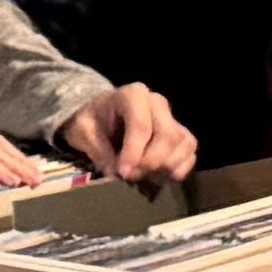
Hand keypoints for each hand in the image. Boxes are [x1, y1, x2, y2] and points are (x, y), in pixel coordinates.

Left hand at [57, 81, 200, 187]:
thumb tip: (116, 173)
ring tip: (140, 176)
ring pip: (183, 146)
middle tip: (130, 176)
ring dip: (164, 168)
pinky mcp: (181, 137)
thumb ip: (98, 151)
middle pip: (168, 135)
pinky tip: (156, 176)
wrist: (100, 118)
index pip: (141, 125)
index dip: (134, 152)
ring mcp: (173, 119)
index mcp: (133, 95)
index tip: (122, 172)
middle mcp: (158, 103)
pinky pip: (189, 156)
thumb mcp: (82, 132)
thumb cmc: (91, 121)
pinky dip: (176, 171)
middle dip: (150, 162)